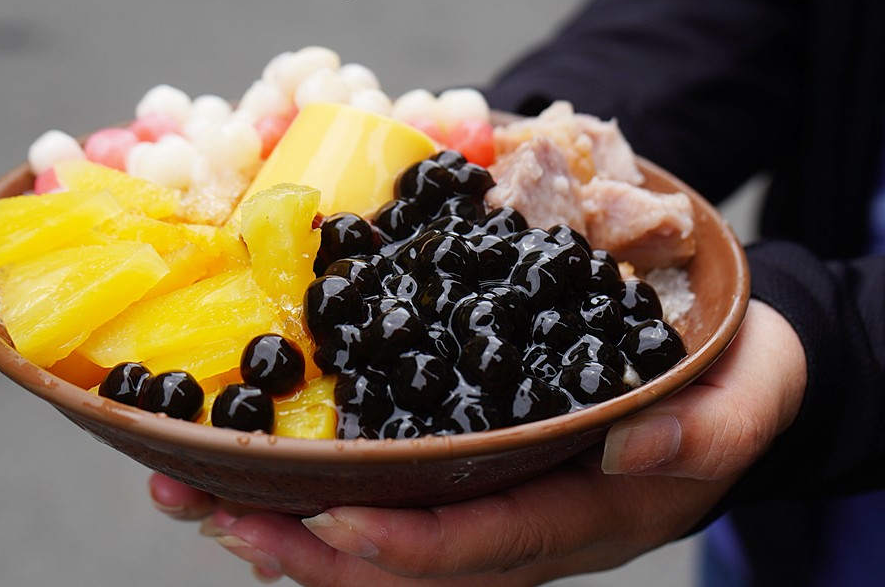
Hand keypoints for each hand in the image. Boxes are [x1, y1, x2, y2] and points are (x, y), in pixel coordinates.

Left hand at [149, 300, 805, 584]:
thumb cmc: (730, 382)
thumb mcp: (748, 393)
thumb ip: (709, 428)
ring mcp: (487, 508)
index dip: (405, 544)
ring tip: (192, 492)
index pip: (484, 547)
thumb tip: (632, 445)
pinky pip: (379, 502)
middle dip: (302, 549)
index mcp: (583, 514)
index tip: (324, 516)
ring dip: (281, 525)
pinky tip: (246, 470)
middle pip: (402, 562)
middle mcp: (522, 526)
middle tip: (209, 509)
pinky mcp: (464, 478)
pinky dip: (308, 492)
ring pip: (374, 543)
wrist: (716, 379)